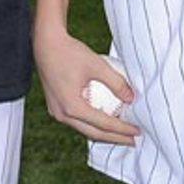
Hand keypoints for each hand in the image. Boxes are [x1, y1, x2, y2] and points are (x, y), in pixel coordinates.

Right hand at [33, 24, 139, 145]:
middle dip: (114, 138)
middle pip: (93, 133)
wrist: (46, 42)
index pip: (103, 124)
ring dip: (103, 132)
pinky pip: (76, 120)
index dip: (122, 129)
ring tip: (120, 132)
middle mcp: (62, 114)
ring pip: (84, 128)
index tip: (137, 132)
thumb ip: (116, 83)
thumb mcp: (97, 65)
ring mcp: (56, 112)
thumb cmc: (70, 52)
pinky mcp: (55, 106)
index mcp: (72, 107)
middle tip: (132, 140)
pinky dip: (92, 122)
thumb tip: (131, 98)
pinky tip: (103, 117)